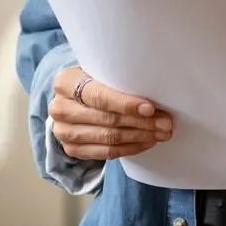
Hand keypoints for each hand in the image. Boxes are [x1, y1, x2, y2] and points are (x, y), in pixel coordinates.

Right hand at [49, 66, 172, 160]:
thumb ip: (118, 78)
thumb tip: (156, 89)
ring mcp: (63, 132)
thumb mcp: (99, 72)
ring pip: (108, 138)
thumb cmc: (93, 82)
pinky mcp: (71, 149)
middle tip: (165, 123)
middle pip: (107, 119)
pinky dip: (129, 148)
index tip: (150, 108)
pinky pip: (106, 153)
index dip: (126, 104)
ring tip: (161, 133)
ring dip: (139, 136)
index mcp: (65, 82)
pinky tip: (146, 142)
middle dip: (141, 122)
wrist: (72, 100)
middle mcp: (59, 108)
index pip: (99, 96)